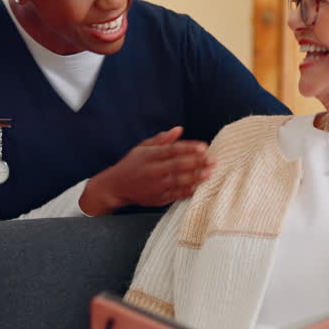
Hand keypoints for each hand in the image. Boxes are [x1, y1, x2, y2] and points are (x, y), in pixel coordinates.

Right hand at [80, 127, 216, 215]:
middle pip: (178, 165)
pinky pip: (176, 194)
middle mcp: (153, 170)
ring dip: (196, 177)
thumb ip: (161, 139)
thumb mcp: (142, 148)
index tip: (204, 147)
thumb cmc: (131, 165)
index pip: (172, 150)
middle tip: (213, 159)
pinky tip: (199, 186)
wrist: (115, 187)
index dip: (189, 148)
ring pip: (179, 181)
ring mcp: (156, 186)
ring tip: (209, 173)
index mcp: (150, 155)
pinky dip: (188, 191)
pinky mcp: (158, 198)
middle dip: (197, 162)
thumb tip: (179, 129)